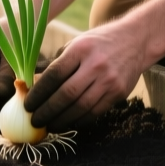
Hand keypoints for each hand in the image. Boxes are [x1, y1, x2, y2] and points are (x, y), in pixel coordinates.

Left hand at [25, 26, 148, 130]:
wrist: (136, 40)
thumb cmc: (99, 43)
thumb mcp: (77, 43)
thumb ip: (58, 63)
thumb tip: (34, 85)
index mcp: (80, 49)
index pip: (54, 74)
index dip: (39, 92)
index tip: (28, 104)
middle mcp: (95, 64)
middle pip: (66, 94)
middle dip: (47, 110)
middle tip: (35, 120)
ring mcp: (109, 80)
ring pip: (81, 106)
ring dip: (62, 120)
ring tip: (50, 126)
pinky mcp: (119, 92)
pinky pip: (96, 111)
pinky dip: (80, 120)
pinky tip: (69, 123)